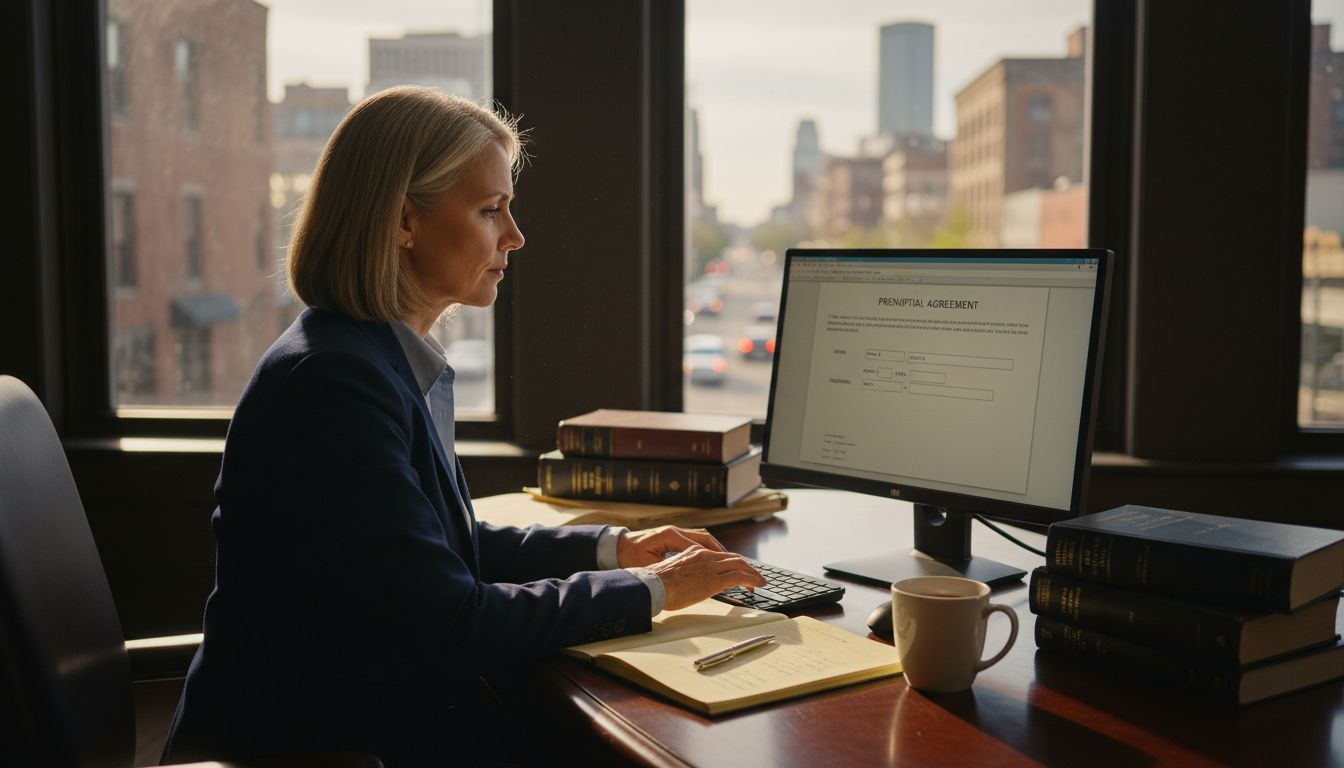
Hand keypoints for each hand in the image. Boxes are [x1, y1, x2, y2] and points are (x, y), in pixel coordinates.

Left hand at [616, 525, 726, 567]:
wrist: (616, 546)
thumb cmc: (629, 556)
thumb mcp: (646, 566)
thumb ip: (664, 569)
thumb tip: (682, 577)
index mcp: (671, 536)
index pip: (700, 545)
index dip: (715, 557)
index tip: (728, 567)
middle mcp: (676, 531)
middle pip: (706, 539)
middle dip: (722, 553)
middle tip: (736, 566)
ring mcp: (675, 533)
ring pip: (703, 539)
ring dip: (716, 550)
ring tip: (729, 564)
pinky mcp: (673, 538)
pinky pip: (696, 542)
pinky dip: (707, 550)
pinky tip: (712, 561)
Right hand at [642, 545, 765, 610]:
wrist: (652, 586)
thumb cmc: (657, 584)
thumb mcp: (674, 573)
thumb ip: (686, 573)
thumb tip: (691, 583)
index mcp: (694, 553)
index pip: (720, 555)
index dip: (732, 563)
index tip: (738, 571)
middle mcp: (704, 556)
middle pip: (733, 558)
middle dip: (746, 567)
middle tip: (754, 576)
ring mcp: (710, 567)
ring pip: (739, 565)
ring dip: (752, 573)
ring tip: (760, 581)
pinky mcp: (713, 580)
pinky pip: (738, 576)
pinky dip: (751, 579)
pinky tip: (757, 585)